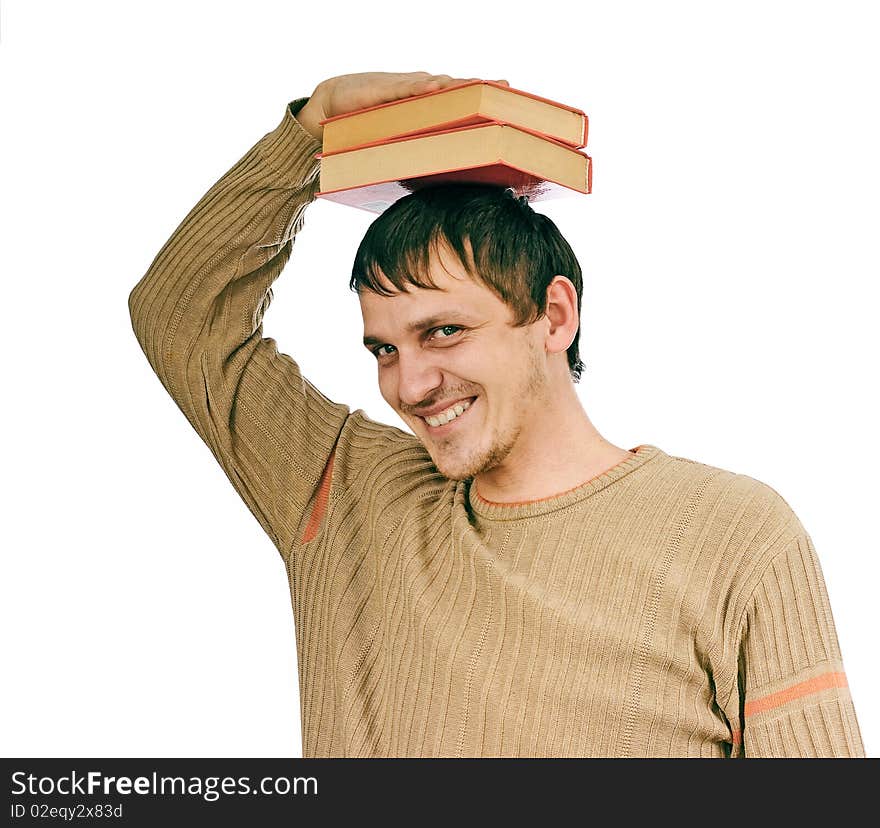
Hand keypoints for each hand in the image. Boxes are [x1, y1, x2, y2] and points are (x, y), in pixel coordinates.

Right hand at [295, 71, 509, 141]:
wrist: (325, 110)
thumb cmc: (362, 127)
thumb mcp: (393, 141)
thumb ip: (414, 148)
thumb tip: (435, 176)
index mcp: (425, 106)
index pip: (459, 100)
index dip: (482, 99)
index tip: (509, 100)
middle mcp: (419, 93)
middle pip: (456, 89)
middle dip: (481, 88)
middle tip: (507, 88)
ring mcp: (404, 89)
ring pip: (438, 86)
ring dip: (461, 86)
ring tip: (484, 86)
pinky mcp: (384, 89)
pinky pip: (407, 89)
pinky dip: (423, 87)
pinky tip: (439, 87)